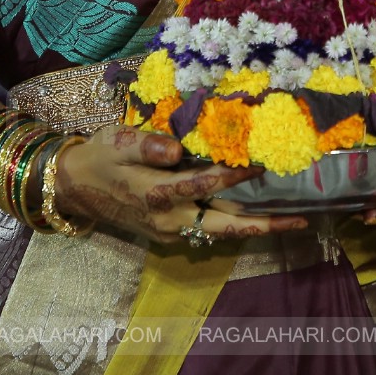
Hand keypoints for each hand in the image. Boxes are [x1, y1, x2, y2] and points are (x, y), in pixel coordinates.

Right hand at [55, 125, 309, 244]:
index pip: (204, 184)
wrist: (74, 188)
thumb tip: (176, 150)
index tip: (262, 165)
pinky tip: (257, 214)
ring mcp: (170, 230)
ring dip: (255, 228)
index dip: (234, 175)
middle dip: (264, 225)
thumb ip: (147, 145)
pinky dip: (234, 224)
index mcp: (156, 193)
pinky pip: (208, 230)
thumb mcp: (116, 141)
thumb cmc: (99, 157)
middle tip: (301, 220)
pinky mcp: (170, 233)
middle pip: (224, 225)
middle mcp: (168, 218)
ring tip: (291, 221)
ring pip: (220, 232)